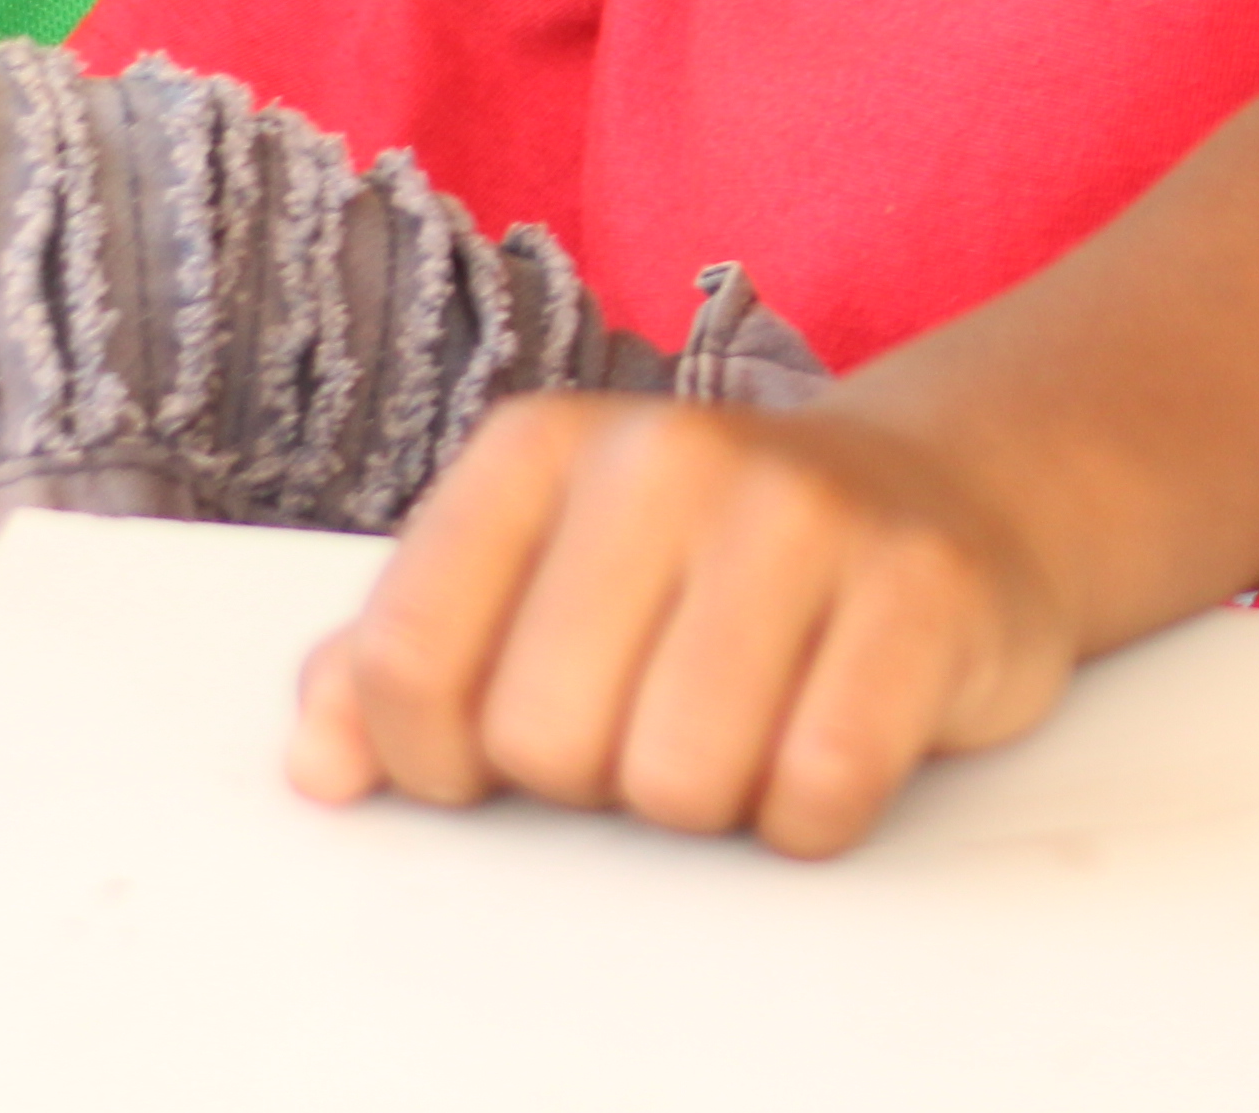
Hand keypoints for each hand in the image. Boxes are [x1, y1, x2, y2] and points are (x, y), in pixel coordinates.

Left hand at [291, 391, 1077, 858]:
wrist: (937, 495)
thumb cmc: (702, 565)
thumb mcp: (535, 578)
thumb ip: (401, 662)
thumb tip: (321, 764)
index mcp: (540, 446)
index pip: (407, 660)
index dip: (436, 757)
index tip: (491, 752)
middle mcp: (664, 453)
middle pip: (543, 739)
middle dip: (592, 776)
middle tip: (651, 717)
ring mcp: (803, 509)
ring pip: (678, 778)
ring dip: (709, 799)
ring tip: (742, 722)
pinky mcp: (921, 586)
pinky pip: (819, 787)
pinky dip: (812, 811)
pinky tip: (826, 733)